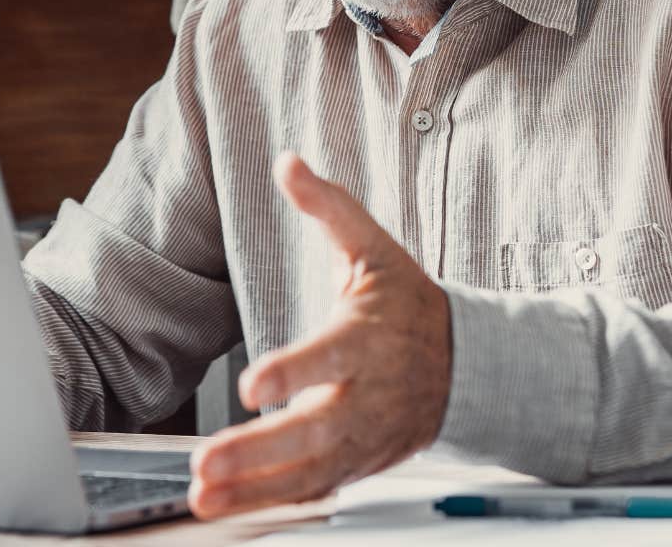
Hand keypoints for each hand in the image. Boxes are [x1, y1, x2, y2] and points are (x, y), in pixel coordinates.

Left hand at [188, 152, 451, 518]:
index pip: (330, 359)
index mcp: (367, 339)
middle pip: (314, 431)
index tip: (254, 387)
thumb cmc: (408, 305)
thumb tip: (288, 162)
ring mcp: (363, 437)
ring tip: (203, 495)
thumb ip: (328, 208)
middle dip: (259, 451)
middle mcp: (366, 395)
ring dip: (253, 489)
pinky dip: (269, 504)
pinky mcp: (358, 464)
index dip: (294, 374)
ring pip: (310, 472)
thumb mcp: (374, 248)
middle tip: (206, 463)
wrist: (468, 365)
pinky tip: (225, 509)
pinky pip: (312, 491)